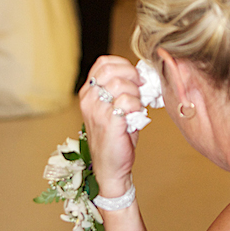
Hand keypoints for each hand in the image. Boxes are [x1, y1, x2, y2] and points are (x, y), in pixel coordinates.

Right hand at [79, 56, 144, 193]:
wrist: (110, 167)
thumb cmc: (115, 137)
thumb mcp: (112, 108)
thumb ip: (120, 90)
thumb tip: (141, 75)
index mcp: (88, 93)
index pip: (103, 63)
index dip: (123, 65)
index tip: (134, 77)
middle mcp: (88, 99)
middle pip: (111, 70)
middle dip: (132, 76)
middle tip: (140, 89)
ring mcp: (97, 110)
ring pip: (120, 84)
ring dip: (135, 93)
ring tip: (136, 106)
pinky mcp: (109, 122)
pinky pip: (127, 101)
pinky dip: (136, 106)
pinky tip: (135, 115)